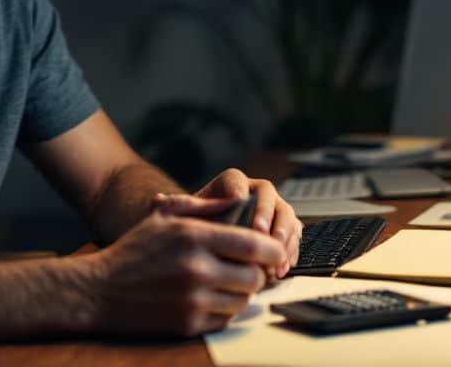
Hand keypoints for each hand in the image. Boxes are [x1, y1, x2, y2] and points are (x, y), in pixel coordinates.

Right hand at [85, 210, 285, 336]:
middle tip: (242, 268)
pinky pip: (225, 319)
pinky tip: (205, 298)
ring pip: (243, 300)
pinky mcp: (189, 324)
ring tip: (221, 282)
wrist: (99, 289)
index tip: (270, 249)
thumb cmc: (134, 250)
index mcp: (194, 237)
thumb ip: (203, 206)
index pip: (255, 245)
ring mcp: (193, 300)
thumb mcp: (164, 217)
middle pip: (255, 276)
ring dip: (238, 292)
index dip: (271, 248)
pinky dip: (222, 310)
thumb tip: (239, 201)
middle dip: (254, 272)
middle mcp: (197, 269)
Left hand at [153, 169, 301, 278]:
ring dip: (284, 236)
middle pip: (269, 195)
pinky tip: (280, 269)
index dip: (239, 192)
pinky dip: (289, 253)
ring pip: (286, 216)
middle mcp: (254, 194)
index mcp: (229, 184)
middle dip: (268, 215)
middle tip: (262, 235)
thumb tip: (157, 200)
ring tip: (274, 257)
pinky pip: (293, 238)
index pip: (237, 180)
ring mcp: (271, 213)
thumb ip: (167, 209)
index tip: (238, 206)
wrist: (207, 246)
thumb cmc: (194, 230)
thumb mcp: (178, 218)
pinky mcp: (282, 233)